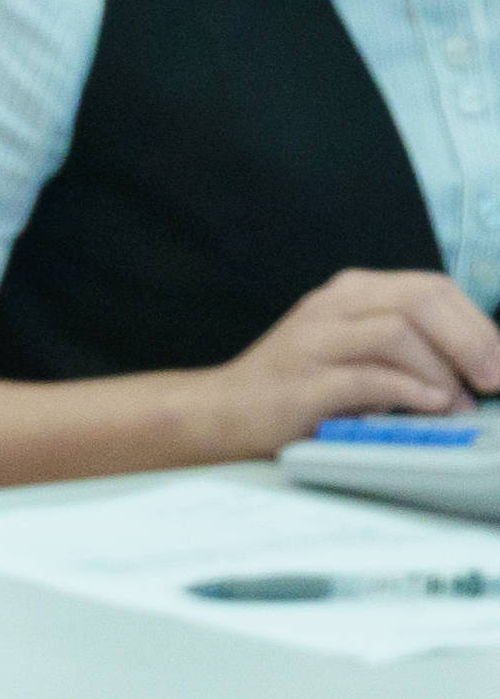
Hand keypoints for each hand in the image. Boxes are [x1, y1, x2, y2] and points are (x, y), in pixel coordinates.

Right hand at [210, 267, 499, 456]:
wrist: (225, 410)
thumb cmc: (303, 386)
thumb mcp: (359, 352)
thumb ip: (409, 347)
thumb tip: (480, 365)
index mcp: (351, 292)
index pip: (431, 288)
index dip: (478, 325)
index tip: (499, 365)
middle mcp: (331, 306)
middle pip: (419, 301)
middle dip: (471, 342)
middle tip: (493, 381)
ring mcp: (312, 341)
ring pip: (397, 332)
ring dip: (441, 372)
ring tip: (456, 406)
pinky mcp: (301, 382)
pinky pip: (367, 377)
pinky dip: (408, 392)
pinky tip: (428, 407)